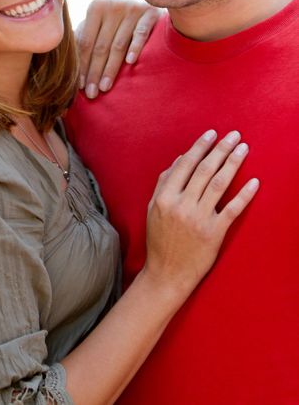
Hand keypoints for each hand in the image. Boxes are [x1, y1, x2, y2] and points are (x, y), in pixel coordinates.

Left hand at [76, 0, 160, 98]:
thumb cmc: (118, 17)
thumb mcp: (100, 22)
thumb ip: (85, 36)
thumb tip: (68, 65)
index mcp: (96, 8)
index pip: (86, 42)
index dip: (82, 65)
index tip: (80, 86)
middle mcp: (113, 6)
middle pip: (100, 46)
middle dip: (94, 72)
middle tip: (91, 93)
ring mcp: (132, 8)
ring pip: (118, 45)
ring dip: (110, 68)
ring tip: (105, 87)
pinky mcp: (151, 13)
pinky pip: (141, 33)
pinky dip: (135, 47)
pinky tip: (130, 62)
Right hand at [144, 130, 258, 299]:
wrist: (167, 273)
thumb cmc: (159, 239)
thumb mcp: (153, 208)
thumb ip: (164, 183)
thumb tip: (180, 159)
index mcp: (165, 197)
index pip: (185, 165)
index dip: (200, 147)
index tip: (212, 134)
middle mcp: (181, 205)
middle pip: (204, 170)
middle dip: (220, 149)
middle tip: (234, 135)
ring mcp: (199, 219)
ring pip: (218, 184)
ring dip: (232, 164)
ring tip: (243, 149)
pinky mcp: (214, 233)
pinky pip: (232, 209)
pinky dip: (244, 194)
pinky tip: (254, 182)